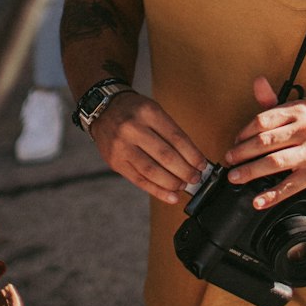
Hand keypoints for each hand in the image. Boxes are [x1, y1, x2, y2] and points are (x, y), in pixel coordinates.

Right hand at [92, 91, 207, 204]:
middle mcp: (133, 129)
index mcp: (148, 112)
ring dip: (172, 183)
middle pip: (165, 156)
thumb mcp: (153, 111)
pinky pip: (139, 180)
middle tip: (195, 178)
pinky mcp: (115, 162)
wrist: (103, 110)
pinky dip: (157, 191)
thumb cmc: (134, 111)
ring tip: (184, 186)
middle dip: (185, 171)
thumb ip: (171, 133)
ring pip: (152, 171)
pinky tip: (170, 196)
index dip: (192, 154)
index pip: (176, 138)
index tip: (202, 165)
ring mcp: (122, 146)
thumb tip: (192, 159)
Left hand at [223, 77, 305, 208]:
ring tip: (235, 177)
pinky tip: (257, 200)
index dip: (244, 133)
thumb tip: (257, 82)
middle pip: (265, 141)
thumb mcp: (300, 109)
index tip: (235, 142)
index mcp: (299, 111)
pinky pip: (289, 186)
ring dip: (250, 171)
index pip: (263, 120)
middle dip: (242, 152)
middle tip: (229, 160)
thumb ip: (274, 101)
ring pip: (274, 162)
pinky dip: (271, 195)